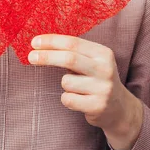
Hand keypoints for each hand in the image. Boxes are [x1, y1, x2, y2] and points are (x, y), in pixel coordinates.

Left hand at [28, 34, 142, 149]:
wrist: (119, 108)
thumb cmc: (95, 80)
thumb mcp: (91, 61)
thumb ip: (72, 53)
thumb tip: (39, 45)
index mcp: (103, 53)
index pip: (73, 43)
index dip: (51, 41)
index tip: (34, 42)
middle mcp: (105, 69)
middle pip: (69, 59)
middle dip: (46, 57)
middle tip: (30, 57)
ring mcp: (103, 88)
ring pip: (66, 82)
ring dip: (64, 84)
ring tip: (77, 88)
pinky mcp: (97, 106)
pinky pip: (68, 99)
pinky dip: (67, 99)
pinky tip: (79, 100)